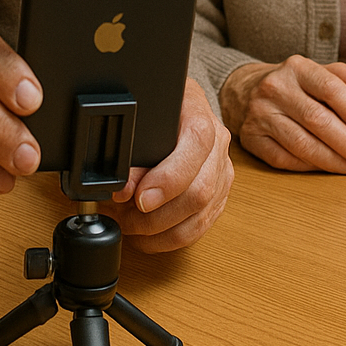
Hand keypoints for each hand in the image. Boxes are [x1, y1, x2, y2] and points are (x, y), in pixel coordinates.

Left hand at [98, 80, 233, 252]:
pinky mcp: (219, 197)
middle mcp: (219, 149)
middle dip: (157, 215)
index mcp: (202, 120)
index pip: (196, 146)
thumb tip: (123, 188)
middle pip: (200, 192)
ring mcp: (222, 175)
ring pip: (199, 217)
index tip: (139, 198)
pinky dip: (168, 238)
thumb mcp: (145, 117)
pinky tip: (145, 235)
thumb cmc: (161, 110)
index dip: (168, 178)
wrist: (182, 107)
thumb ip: (135, 150)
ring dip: (160, 231)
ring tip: (129, 226)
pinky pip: (199, 228)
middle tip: (125, 217)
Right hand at [221, 55, 345, 172]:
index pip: (331, 89)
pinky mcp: (251, 137)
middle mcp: (274, 87)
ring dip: (331, 159)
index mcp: (296, 67)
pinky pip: (283, 158)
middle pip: (317, 119)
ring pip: (301, 142)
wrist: (246, 91)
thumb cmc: (295, 86)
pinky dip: (308, 166)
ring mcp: (259, 113)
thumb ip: (342, 76)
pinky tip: (326, 168)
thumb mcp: (316, 72)